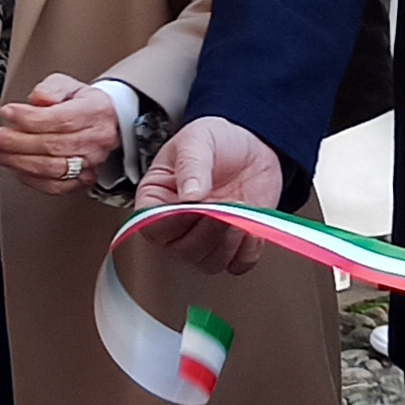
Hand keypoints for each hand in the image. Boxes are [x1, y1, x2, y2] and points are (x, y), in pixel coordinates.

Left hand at [0, 74, 126, 196]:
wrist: (107, 124)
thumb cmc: (83, 104)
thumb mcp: (68, 84)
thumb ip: (50, 88)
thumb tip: (38, 99)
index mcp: (93, 113)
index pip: (58, 119)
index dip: (29, 118)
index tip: (6, 112)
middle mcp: (93, 141)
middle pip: (49, 146)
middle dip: (10, 142)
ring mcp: (89, 164)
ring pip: (48, 168)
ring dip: (13, 161)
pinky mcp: (81, 180)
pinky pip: (52, 185)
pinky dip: (28, 177)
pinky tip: (11, 165)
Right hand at [137, 114, 288, 271]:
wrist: (252, 147)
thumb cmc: (217, 141)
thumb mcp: (198, 140)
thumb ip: (192, 164)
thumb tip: (189, 195)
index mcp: (157, 199)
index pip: (152, 227)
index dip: (173, 222)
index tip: (195, 205)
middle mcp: (177, 224)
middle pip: (182, 250)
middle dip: (208, 230)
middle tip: (224, 206)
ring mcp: (205, 237)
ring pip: (209, 262)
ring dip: (228, 242)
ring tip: (239, 211)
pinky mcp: (232, 245)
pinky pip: (238, 265)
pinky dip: (248, 251)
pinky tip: (251, 226)